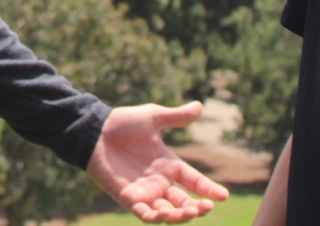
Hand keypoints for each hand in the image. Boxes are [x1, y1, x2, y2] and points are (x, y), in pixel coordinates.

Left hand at [86, 102, 228, 222]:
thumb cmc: (122, 123)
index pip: (194, 181)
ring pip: (168, 212)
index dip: (209, 189)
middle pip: (184, 202)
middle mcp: (159, 182)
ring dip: (180, 216)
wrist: (95, 131)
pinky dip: (156, 218)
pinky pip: (145, 214)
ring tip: (191, 211)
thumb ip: (176, 116)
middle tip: (207, 207)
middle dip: (198, 208)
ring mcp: (145, 192)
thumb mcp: (153, 118)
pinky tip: (165, 216)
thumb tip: (200, 105)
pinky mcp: (128, 197)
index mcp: (168, 164)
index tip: (224, 195)